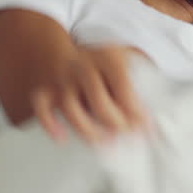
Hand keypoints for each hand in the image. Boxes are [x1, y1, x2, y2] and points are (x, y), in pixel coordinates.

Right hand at [31, 45, 151, 144]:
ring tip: (103, 142)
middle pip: (98, 100)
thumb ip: (137, 92)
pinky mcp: (45, 89)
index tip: (145, 126)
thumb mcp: (123, 64)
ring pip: (70, 107)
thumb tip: (150, 128)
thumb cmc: (100, 66)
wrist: (62, 49)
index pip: (123, 85)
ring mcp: (61, 78)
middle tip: (125, 135)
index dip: (135, 109)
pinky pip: (42, 107)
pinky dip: (49, 123)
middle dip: (115, 123)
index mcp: (107, 56)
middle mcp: (82, 65)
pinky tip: (62, 138)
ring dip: (88, 130)